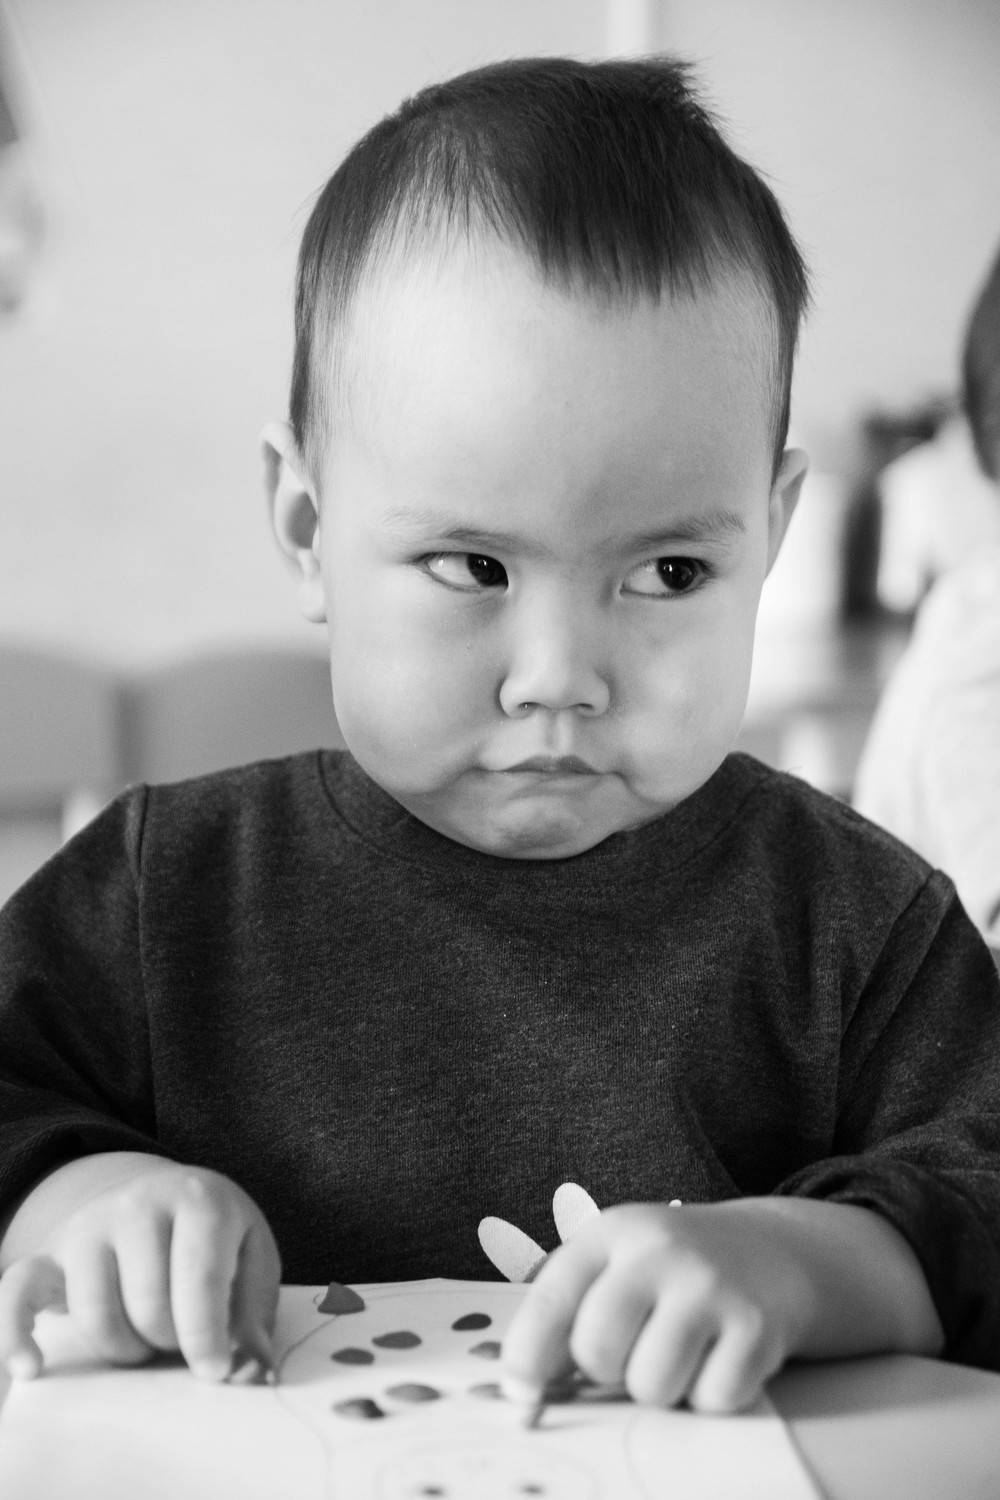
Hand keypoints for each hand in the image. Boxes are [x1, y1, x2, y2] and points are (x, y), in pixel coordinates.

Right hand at [0, 1164, 279, 1381]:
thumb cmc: (211, 1238)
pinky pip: (17, 1294)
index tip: (214, 1371)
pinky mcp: (50, 1253)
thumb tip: (252, 1371)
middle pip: (149, 1306)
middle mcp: (139, 1203)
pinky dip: (17, 1335)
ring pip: (96, 1315)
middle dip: (168, 1340)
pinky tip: (30, 1368)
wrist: (155, 1198)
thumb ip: (254, 1314)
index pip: (200, 1281)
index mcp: (199, 1200)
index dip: (208, 1338)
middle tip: (178, 1336)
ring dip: (123, 1348)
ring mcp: (89, 1226)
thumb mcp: (251, 1258)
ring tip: (145, 1337)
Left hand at [501, 1201, 806, 1413]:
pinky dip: (712, 1394)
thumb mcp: (617, 1261)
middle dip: (608, 1370)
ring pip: (652, 1386)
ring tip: (679, 1351)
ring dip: (662, 1387)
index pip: (550, 1300)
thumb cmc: (676, 1268)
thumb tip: (526, 1386)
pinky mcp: (757, 1325)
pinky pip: (711, 1399)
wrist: (773, 1248)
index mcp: (611, 1234)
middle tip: (634, 1349)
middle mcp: (658, 1251)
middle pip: (597, 1351)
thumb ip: (569, 1310)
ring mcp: (710, 1285)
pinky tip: (720, 1356)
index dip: (527, 1356)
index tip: (522, 1388)